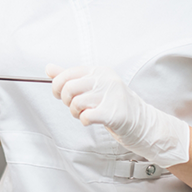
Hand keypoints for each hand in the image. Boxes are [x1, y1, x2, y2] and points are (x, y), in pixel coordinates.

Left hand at [46, 64, 189, 167]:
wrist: (142, 124)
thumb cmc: (114, 105)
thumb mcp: (94, 87)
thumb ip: (70, 77)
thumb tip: (48, 68)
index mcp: (100, 71)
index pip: (68, 73)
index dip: (58, 85)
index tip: (59, 94)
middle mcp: (106, 80)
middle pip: (69, 88)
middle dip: (66, 101)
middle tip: (75, 107)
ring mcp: (111, 95)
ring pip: (76, 103)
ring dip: (75, 113)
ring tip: (85, 114)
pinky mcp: (114, 113)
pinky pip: (86, 116)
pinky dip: (84, 120)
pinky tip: (91, 120)